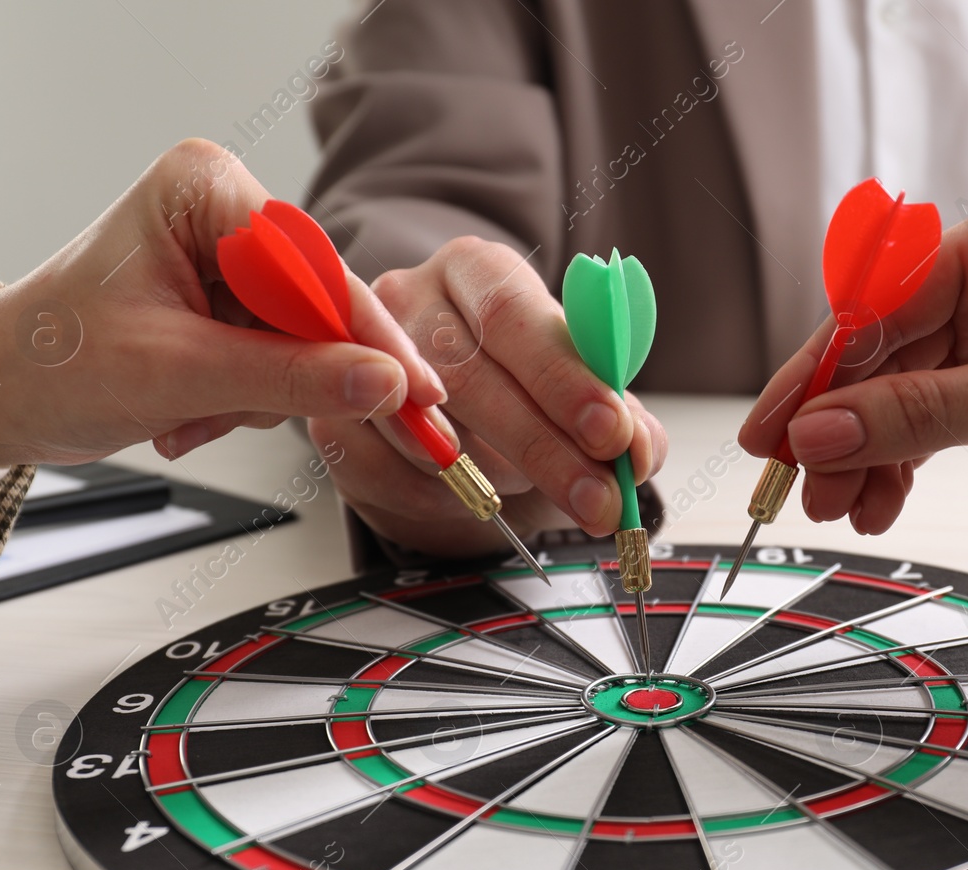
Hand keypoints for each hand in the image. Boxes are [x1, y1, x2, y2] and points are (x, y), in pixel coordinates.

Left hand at [0, 139, 444, 474]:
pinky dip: (245, 401)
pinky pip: (283, 360)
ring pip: (305, 343)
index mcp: (205, 189)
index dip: (368, 338)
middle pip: (317, 307)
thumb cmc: (51, 363)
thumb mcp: (177, 375)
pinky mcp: (231, 299)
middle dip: (285, 377)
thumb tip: (385, 384)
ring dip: (256, 397)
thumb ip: (288, 379)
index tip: (419, 392)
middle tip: (256, 420)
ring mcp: (229, 255)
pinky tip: (190, 412)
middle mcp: (224, 209)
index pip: (314, 269)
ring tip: (188, 415)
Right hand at [311, 236, 667, 556]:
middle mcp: (410, 296)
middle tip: (597, 498)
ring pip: (424, 428)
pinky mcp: (329, 418)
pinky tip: (474, 502)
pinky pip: (385, 471)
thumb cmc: (517, 383)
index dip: (564, 378)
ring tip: (540, 497)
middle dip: (544, 448)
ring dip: (492, 476)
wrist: (441, 402)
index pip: (516, 316)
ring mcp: (357, 356)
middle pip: (469, 374)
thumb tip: (638, 451)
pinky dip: (440, 499)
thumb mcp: (576, 386)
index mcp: (478, 269)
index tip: (610, 431)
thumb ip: (618, 415)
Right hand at [740, 190, 967, 525]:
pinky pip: (944, 425)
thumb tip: (820, 434)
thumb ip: (919, 417)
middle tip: (797, 488)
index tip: (770, 434)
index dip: (815, 379)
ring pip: (909, 400)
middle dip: (840, 428)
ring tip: (841, 510)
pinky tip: (886, 502)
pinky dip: (913, 465)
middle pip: (884, 360)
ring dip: (872, 457)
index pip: (875, 313)